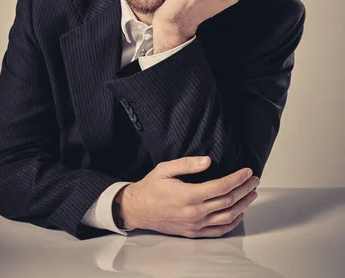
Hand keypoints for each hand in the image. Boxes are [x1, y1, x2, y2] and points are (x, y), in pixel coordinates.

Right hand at [117, 156, 259, 237]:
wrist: (138, 209)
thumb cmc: (151, 187)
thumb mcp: (166, 168)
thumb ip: (188, 164)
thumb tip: (208, 161)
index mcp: (189, 195)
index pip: (221, 187)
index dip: (237, 179)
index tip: (247, 171)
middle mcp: (194, 212)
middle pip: (228, 202)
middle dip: (244, 189)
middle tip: (254, 180)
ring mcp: (195, 225)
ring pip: (227, 217)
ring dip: (243, 205)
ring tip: (251, 194)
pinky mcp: (194, 232)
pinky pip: (218, 231)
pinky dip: (233, 223)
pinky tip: (239, 213)